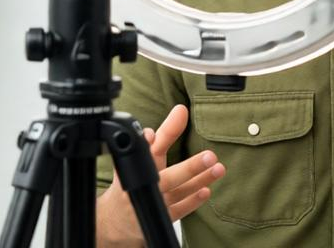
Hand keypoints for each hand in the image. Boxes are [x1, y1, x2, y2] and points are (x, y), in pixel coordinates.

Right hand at [97, 105, 225, 244]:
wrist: (115, 220)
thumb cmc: (132, 183)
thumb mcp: (141, 161)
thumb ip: (156, 142)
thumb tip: (165, 123)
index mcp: (140, 165)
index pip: (154, 145)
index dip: (168, 130)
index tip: (181, 112)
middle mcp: (146, 185)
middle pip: (169, 176)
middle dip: (190, 167)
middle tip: (210, 156)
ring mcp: (154, 203)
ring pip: (179, 192)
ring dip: (200, 181)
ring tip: (218, 169)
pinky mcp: (160, 218)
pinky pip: (179, 210)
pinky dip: (192, 201)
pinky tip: (205, 191)